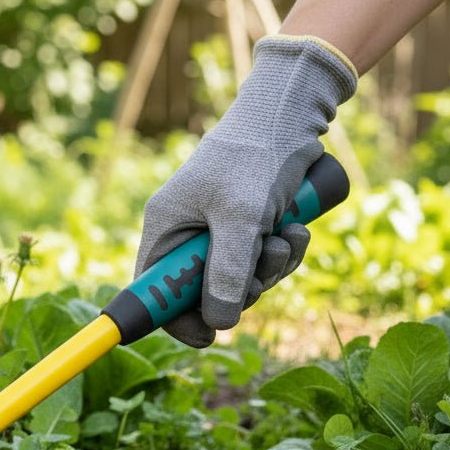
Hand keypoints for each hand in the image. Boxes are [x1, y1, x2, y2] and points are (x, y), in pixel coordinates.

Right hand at [135, 35, 356, 347]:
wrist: (292, 112)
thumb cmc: (256, 156)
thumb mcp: (242, 217)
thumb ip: (229, 271)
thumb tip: (219, 322)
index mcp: (166, 227)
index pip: (153, 290)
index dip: (174, 318)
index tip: (208, 337)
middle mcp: (186, 232)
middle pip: (202, 292)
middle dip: (242, 288)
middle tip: (264, 268)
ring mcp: (218, 230)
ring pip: (240, 279)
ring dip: (270, 268)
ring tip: (287, 237)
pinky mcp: (247, 226)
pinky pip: (261, 262)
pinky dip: (282, 254)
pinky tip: (296, 231)